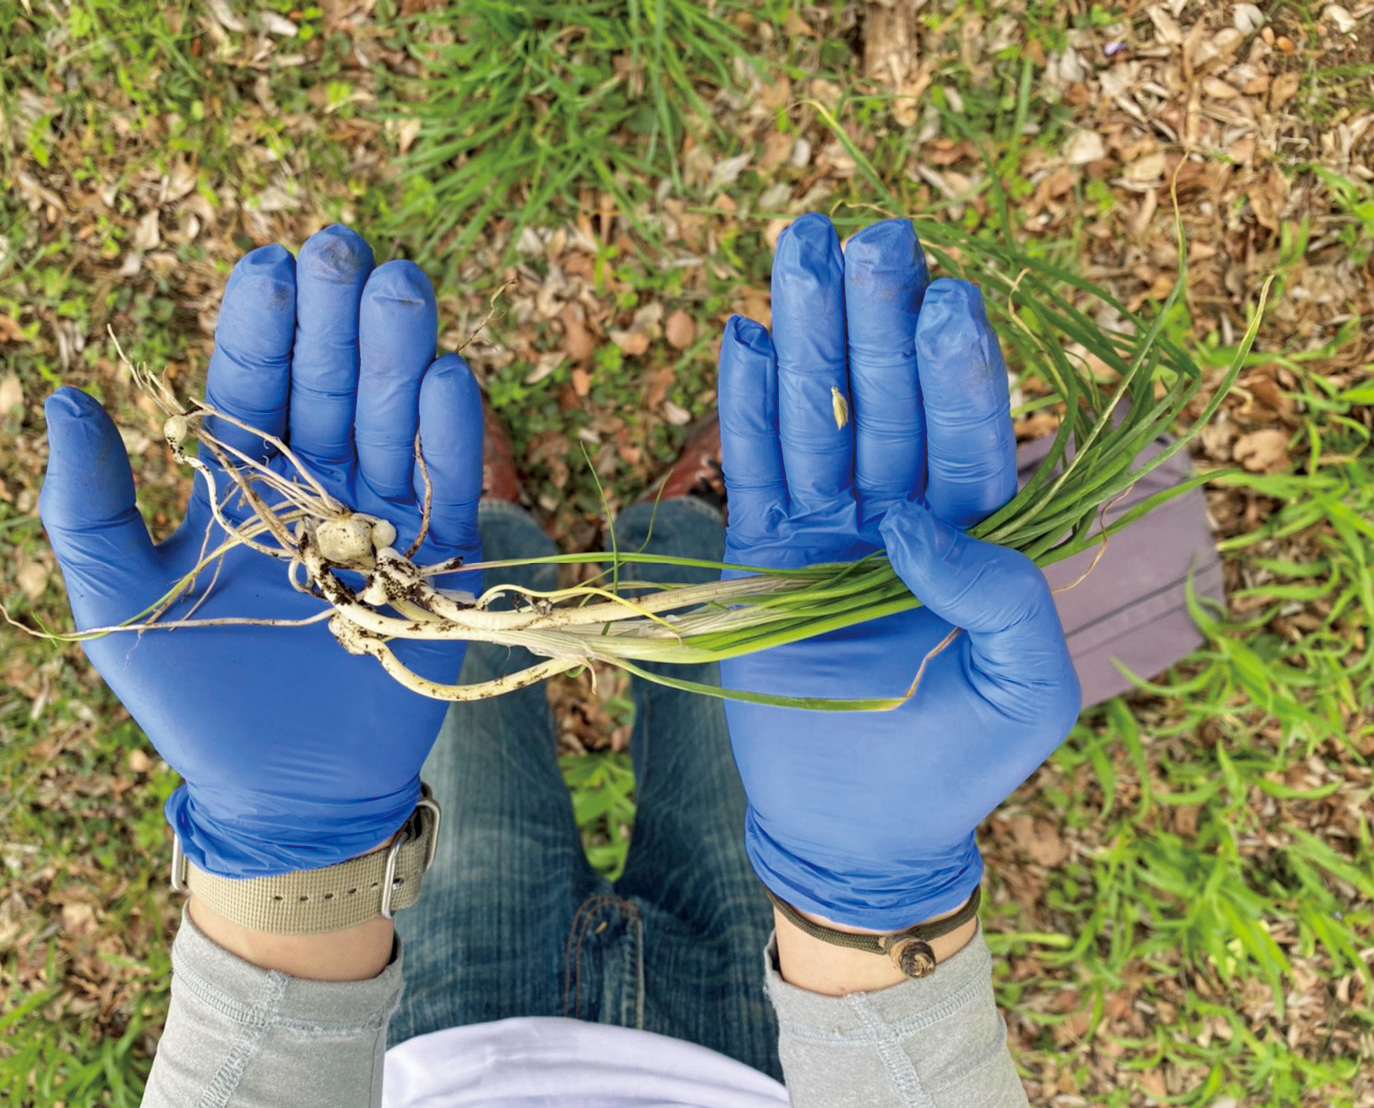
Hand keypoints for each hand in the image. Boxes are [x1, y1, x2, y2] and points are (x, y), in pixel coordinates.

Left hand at [39, 225, 482, 878]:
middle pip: (330, 386)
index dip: (261, 326)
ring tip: (400, 286)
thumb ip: (87, 506)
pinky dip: (449, 434)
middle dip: (336, 319)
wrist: (288, 791)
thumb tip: (66, 396)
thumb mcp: (118, 603)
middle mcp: (315, 488)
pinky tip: (445, 374)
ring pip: (393, 420)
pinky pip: (447, 487)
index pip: (251, 385)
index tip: (269, 263)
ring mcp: (381, 521)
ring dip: (397, 354)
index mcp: (238, 485)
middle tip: (345, 249)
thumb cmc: (196, 700)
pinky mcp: (436, 564)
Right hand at [717, 214, 1080, 930]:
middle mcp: (899, 516)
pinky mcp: (762, 554)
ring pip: (817, 418)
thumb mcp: (1026, 692)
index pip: (968, 436)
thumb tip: (912, 520)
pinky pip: (752, 469)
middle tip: (870, 235)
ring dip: (806, 337)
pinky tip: (742, 334)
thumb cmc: (959, 762)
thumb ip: (1003, 598)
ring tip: (797, 247)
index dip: (956, 370)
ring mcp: (826, 530)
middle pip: (888, 401)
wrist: (855, 824)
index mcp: (976, 538)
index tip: (945, 300)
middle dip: (877, 320)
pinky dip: (744, 407)